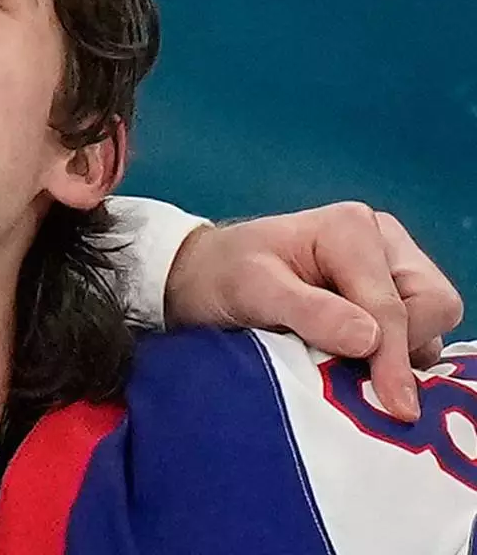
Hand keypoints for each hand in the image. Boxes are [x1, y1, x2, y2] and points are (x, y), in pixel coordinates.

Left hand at [165, 202, 462, 422]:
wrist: (200, 279)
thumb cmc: (221, 276)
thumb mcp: (251, 289)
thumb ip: (308, 311)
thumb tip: (369, 339)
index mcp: (351, 229)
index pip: (392, 304)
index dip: (392, 358)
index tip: (394, 406)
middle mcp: (381, 243)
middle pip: (434, 306)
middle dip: (404, 349)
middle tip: (364, 384)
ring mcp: (387, 271)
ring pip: (428, 325)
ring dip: (397, 358)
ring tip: (347, 375)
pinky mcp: (384, 299)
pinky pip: (413, 336)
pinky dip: (391, 360)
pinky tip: (356, 374)